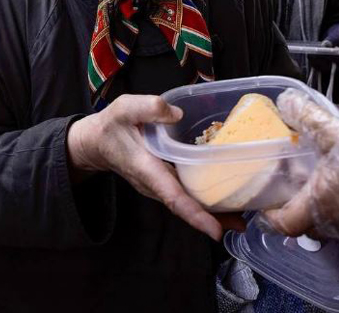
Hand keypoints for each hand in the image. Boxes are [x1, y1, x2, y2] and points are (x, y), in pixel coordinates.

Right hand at [67, 94, 244, 240]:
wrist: (95, 143)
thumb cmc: (111, 125)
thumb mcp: (125, 108)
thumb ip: (149, 107)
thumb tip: (177, 114)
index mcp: (147, 168)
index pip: (173, 196)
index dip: (195, 214)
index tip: (216, 231)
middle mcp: (153, 184)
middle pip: (184, 206)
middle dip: (212, 217)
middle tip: (243, 224)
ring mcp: (157, 186)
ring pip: (185, 203)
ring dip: (211, 212)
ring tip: (240, 216)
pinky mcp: (161, 182)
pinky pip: (183, 195)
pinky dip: (202, 201)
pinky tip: (222, 197)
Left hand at [263, 89, 338, 240]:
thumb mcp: (338, 135)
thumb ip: (308, 117)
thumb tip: (285, 101)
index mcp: (317, 208)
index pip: (281, 223)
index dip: (267, 214)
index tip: (261, 202)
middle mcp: (334, 224)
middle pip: (304, 220)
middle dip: (294, 201)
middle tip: (290, 179)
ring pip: (329, 216)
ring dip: (321, 195)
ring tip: (320, 168)